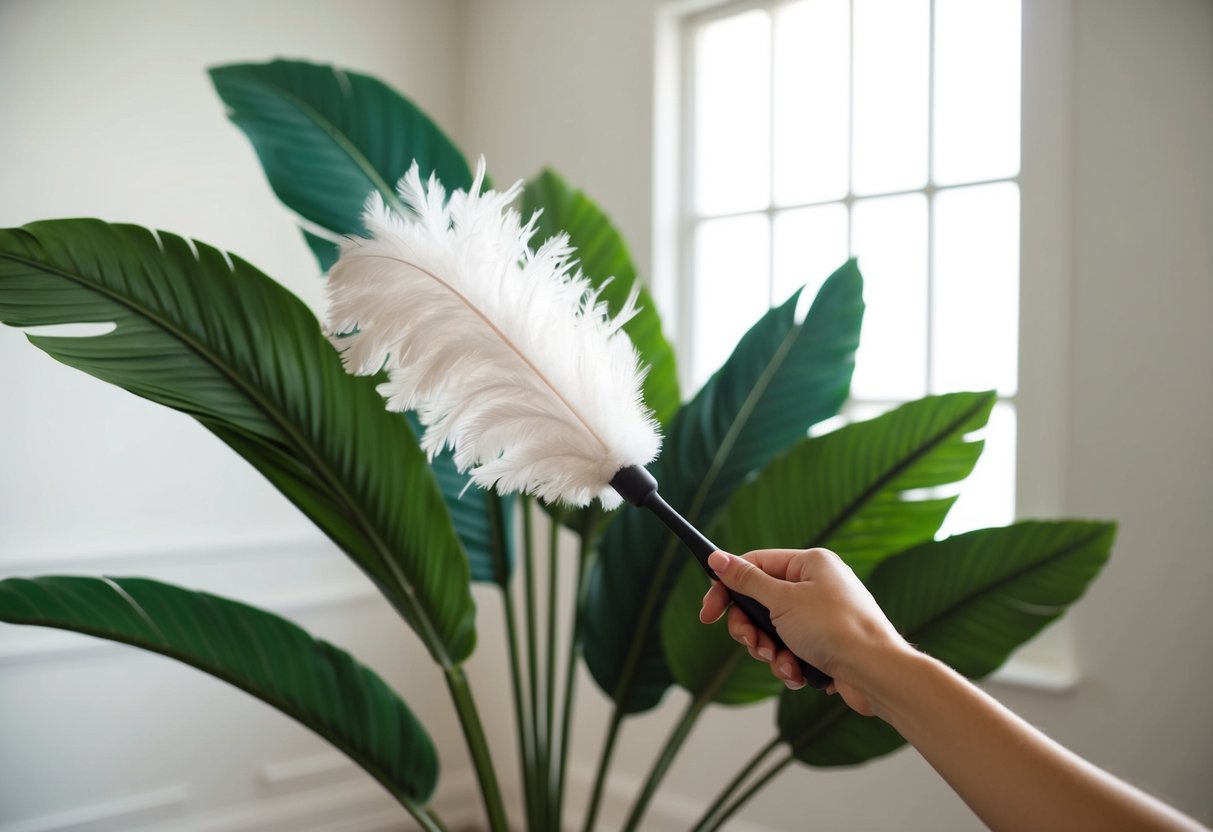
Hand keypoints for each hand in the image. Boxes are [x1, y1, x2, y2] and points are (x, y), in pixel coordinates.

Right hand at [699, 548, 908, 715]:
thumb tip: (717, 558)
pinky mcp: (825, 643)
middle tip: (751, 643)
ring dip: (770, 651)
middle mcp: (816, 585)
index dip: (727, 588)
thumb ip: (746, 580)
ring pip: (773, 630)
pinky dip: (788, 663)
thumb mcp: (782, 600)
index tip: (708, 614)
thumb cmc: (836, 629)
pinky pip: (791, 649)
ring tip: (783, 662)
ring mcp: (821, 616)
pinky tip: (797, 673)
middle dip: (751, 629)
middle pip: (760, 602)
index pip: (754, 565)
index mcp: (810, 563)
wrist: (876, 672)